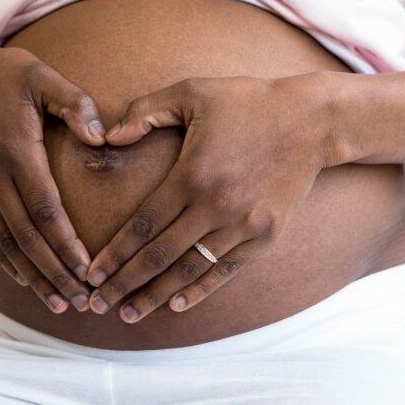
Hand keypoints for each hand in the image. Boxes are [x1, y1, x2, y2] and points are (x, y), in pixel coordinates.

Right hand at [0, 34, 104, 312]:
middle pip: (27, 238)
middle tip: (83, 301)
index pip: (45, 210)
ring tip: (60, 303)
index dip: (66, 245)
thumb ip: (74, 102)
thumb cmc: (3, 73)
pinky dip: (8, 262)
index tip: (89, 271)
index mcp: (16, 152)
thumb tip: (101, 136)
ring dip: (33, 277)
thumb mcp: (41, 75)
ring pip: (7, 244)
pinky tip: (26, 282)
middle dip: (55, 273)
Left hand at [83, 75, 334, 321]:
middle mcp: (215, 206)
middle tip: (96, 304)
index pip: (142, 225)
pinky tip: (177, 304)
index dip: (114, 254)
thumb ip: (145, 111)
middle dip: (124, 283)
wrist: (312, 120)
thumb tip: (108, 135)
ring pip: (190, 270)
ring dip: (156, 295)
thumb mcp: (193, 92)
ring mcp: (243, 224)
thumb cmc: (248, 100)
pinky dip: (200, 290)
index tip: (91, 274)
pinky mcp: (266, 234)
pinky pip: (226, 270)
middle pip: (159, 256)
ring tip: (130, 313)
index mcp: (191, 175)